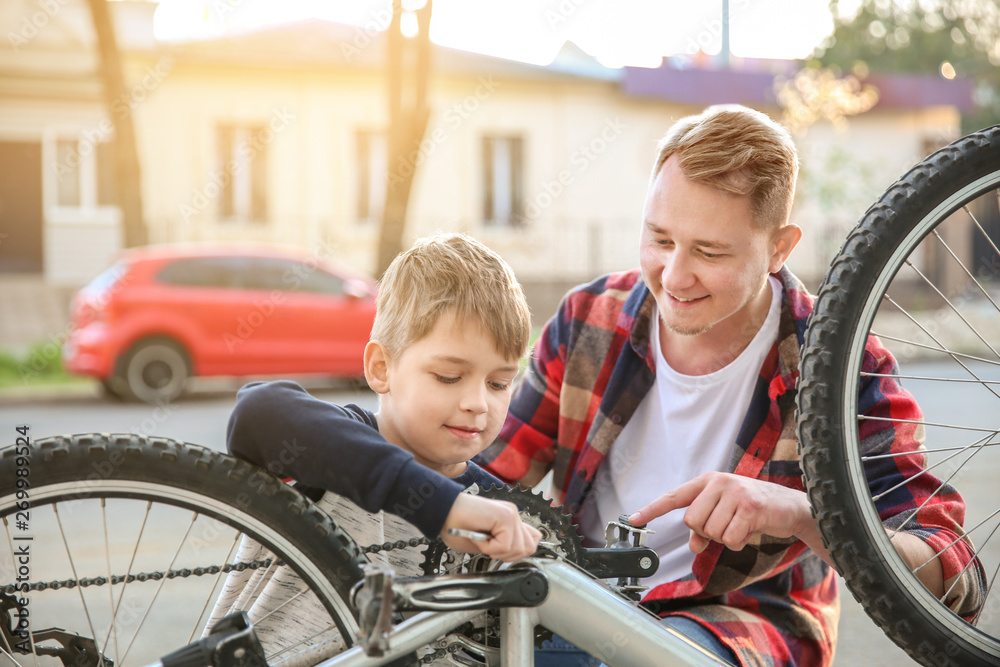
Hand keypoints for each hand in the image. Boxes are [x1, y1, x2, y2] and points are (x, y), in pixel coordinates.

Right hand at [441, 493, 541, 560]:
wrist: (442, 512)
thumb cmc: (456, 527)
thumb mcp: (485, 543)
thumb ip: (503, 547)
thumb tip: (518, 552)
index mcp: (510, 520)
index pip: (532, 540)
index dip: (516, 552)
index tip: (497, 549)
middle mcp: (513, 515)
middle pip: (529, 547)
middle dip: (507, 555)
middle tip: (488, 546)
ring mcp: (510, 514)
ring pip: (518, 548)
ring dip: (496, 551)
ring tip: (481, 540)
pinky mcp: (505, 515)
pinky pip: (505, 544)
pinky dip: (489, 547)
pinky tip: (478, 537)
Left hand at [628, 471, 814, 553]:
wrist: (790, 507)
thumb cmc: (753, 510)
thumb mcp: (725, 514)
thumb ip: (704, 529)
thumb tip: (693, 546)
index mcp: (707, 481)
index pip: (674, 496)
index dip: (652, 509)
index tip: (632, 519)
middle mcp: (717, 482)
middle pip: (692, 522)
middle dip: (708, 533)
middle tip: (727, 526)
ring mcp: (734, 492)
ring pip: (711, 532)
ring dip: (726, 538)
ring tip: (742, 526)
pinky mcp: (750, 507)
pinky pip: (730, 539)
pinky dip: (739, 543)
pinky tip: (751, 530)